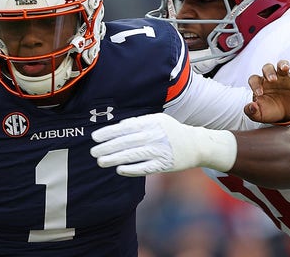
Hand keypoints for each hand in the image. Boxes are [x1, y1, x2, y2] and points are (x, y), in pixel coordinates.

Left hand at [91, 113, 236, 176]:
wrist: (196, 145)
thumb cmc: (171, 131)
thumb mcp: (157, 120)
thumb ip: (138, 122)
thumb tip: (118, 126)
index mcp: (152, 122)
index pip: (126, 127)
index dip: (109, 132)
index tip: (95, 137)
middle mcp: (155, 135)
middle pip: (127, 142)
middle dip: (108, 147)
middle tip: (93, 152)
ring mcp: (160, 151)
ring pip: (133, 155)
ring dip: (115, 158)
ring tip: (101, 161)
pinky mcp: (164, 164)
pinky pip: (145, 168)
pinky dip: (132, 169)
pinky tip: (119, 170)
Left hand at [245, 60, 289, 124]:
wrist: (285, 115)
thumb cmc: (269, 111)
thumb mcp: (259, 115)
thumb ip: (251, 112)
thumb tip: (251, 106)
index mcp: (259, 84)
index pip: (254, 79)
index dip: (255, 85)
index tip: (259, 94)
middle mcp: (270, 78)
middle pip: (267, 68)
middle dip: (269, 72)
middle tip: (272, 80)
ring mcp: (283, 78)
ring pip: (282, 65)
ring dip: (283, 64)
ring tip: (285, 68)